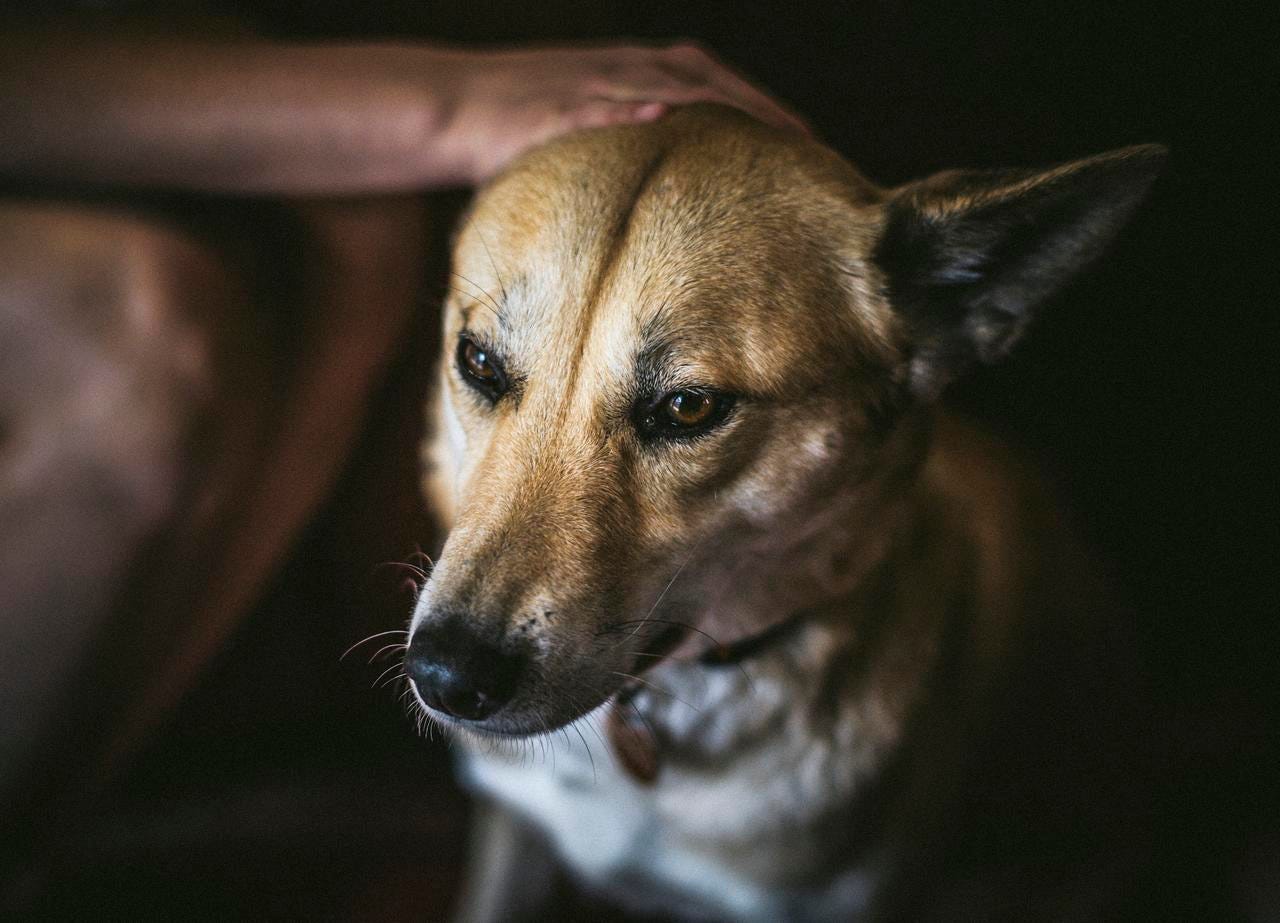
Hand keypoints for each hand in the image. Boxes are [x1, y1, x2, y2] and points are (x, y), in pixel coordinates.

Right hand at [429, 42, 810, 183]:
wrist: (445, 106)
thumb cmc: (513, 127)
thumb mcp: (583, 132)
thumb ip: (625, 150)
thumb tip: (657, 197)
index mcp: (629, 72)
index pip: (709, 82)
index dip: (757, 105)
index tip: (800, 137)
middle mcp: (620, 69)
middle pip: (706, 79)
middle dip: (759, 106)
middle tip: (807, 141)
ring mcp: (591, 84)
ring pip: (668, 84)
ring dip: (720, 103)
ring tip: (767, 132)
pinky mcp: (556, 107)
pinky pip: (604, 103)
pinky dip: (638, 105)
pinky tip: (669, 115)